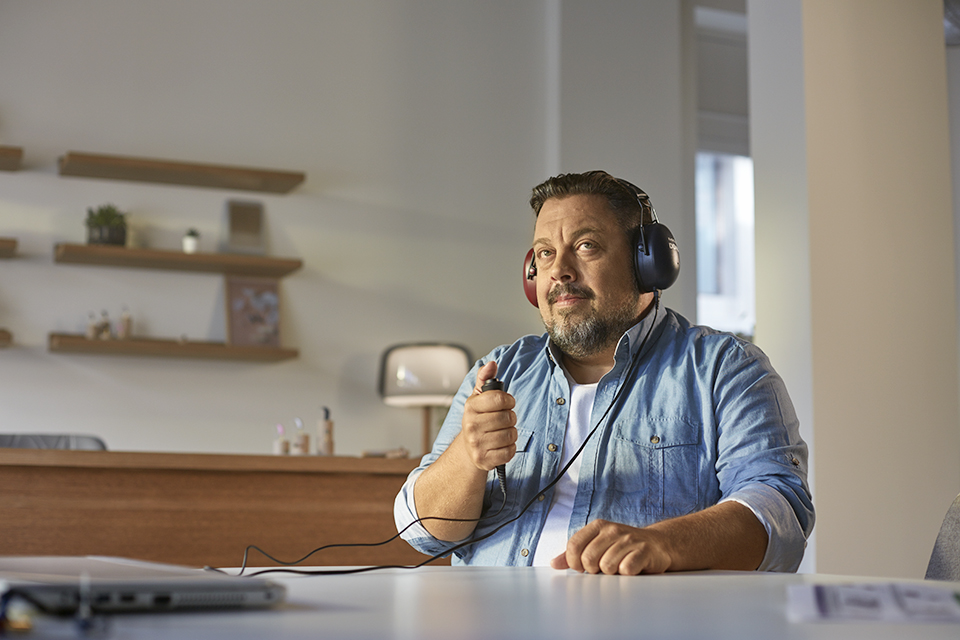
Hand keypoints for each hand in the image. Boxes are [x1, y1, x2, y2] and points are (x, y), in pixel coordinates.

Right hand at [457, 361, 517, 471]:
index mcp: (470, 407)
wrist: (468, 449)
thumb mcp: (478, 397)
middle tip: (503, 420)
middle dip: (511, 418)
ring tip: (502, 432)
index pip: (499, 398)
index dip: (508, 400)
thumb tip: (491, 364)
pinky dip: (510, 448)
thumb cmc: (478, 419)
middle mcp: (471, 426)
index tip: (507, 403)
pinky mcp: (484, 460)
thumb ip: (485, 378)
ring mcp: (477, 444)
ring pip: (511, 434)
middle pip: (508, 417)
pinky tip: (501, 445)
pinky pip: (510, 451)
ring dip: (511, 433)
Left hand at [551, 519, 672, 574]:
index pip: (574, 546)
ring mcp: (629, 539)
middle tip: (603, 569)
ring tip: (618, 567)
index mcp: (598, 526)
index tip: (582, 568)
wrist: (658, 545)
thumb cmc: (624, 547)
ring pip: (606, 566)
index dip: (574, 562)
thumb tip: (554, 563)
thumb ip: (574, 554)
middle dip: (593, 570)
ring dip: (611, 573)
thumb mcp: (598, 545)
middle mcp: (612, 530)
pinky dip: (626, 574)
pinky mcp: (644, 551)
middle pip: (588, 559)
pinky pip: (626, 569)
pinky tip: (631, 568)